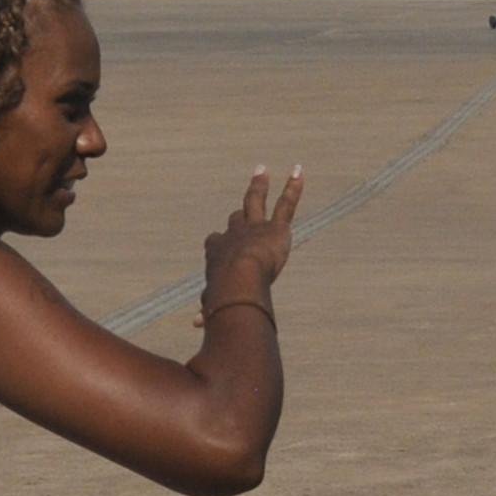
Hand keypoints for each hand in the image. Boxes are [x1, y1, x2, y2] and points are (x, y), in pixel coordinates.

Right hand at [200, 165, 303, 319]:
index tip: (216, 246)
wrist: (239, 280)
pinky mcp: (276, 228)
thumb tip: (196, 324)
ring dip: (259, 186)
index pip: (216, 242)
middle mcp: (233, 234)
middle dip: (238, 215)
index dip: (218, 245)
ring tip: (261, 171)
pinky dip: (293, 188)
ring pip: (255, 201)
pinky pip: (286, 204)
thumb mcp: (214, 303)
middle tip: (240, 208)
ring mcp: (255, 227)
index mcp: (217, 252)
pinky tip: (299, 172)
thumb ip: (208, 311)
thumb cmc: (223, 296)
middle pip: (234, 219)